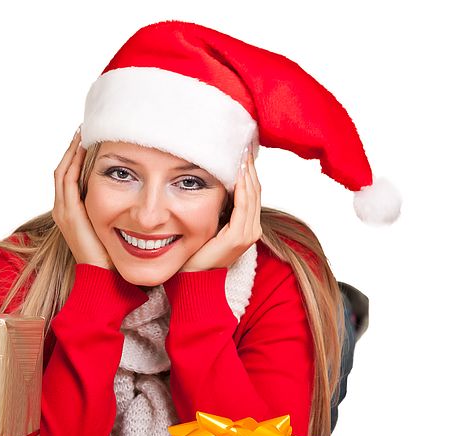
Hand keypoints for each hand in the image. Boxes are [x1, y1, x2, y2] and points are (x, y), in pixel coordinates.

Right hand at [52, 128, 113, 269]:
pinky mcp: (69, 213)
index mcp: (70, 212)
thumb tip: (129, 196)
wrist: (102, 276)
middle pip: (62, 169)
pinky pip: (68, 180)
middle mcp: (61, 209)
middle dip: (72, 148)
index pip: (68, 177)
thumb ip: (113, 210)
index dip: (75, 157)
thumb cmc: (110, 255)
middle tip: (84, 128)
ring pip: (62, 171)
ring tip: (82, 132)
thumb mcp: (109, 227)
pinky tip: (84, 148)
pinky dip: (73, 162)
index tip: (88, 140)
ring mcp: (63, 211)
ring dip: (72, 150)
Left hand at [180, 144, 262, 271]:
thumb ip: (221, 205)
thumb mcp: (213, 222)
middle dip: (249, 167)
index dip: (250, 170)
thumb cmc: (200, 248)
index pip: (254, 191)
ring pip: (252, 195)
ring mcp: (248, 234)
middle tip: (243, 144)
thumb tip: (218, 179)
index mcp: (249, 225)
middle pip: (256, 189)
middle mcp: (253, 229)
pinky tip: (237, 173)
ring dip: (247, 173)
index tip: (243, 150)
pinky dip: (242, 188)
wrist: (194, 275)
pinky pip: (243, 206)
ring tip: (241, 153)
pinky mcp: (238, 238)